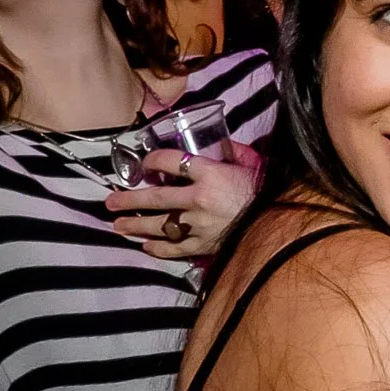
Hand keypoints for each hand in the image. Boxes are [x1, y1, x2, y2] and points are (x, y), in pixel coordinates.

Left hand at [103, 143, 261, 258]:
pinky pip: (175, 248)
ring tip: (118, 225)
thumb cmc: (266, 190)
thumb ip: (233, 152)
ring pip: (159, 225)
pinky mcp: (204, 246)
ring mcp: (199, 225)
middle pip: (155, 197)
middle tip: (109, 201)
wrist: (280, 223)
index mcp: (210, 174)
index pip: (171, 161)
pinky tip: (147, 245)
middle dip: (129, 199)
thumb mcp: (252, 163)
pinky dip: (158, 248)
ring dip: (135, 225)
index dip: (152, 160)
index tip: (144, 163)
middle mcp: (198, 199)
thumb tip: (219, 142)